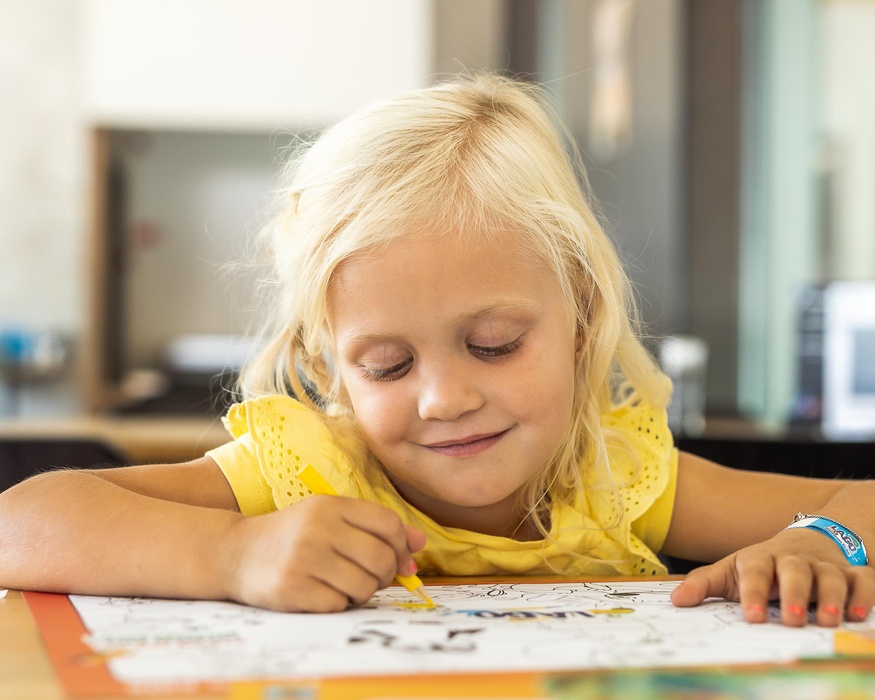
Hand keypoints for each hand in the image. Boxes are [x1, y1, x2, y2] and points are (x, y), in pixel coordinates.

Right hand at [221, 496, 425, 611]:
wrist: (234, 553)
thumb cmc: (292, 536)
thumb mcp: (330, 519)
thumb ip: (375, 527)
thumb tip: (420, 543)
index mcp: (331, 505)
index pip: (388, 524)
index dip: (401, 546)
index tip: (400, 559)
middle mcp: (318, 528)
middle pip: (381, 558)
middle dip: (386, 574)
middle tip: (373, 577)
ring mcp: (304, 559)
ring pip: (365, 585)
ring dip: (364, 592)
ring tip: (346, 585)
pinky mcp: (292, 589)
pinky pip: (339, 605)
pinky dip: (338, 604)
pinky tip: (322, 593)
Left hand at [670, 527, 874, 625]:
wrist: (810, 537)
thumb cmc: (764, 564)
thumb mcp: (731, 569)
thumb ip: (704, 585)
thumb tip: (675, 601)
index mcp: (760, 558)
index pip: (754, 571)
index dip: (752, 592)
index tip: (752, 617)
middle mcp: (793, 559)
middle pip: (794, 570)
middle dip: (793, 593)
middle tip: (792, 619)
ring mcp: (824, 564)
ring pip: (830, 574)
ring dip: (830, 596)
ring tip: (826, 620)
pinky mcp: (851, 572)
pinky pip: (863, 579)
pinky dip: (862, 595)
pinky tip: (856, 615)